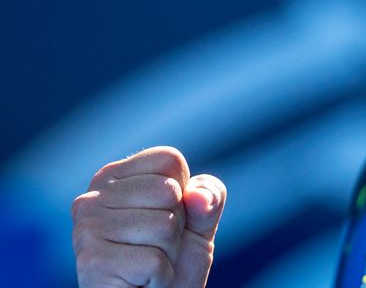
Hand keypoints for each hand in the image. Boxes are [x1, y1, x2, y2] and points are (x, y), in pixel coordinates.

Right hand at [72, 146, 225, 287]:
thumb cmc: (172, 264)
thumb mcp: (200, 224)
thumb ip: (209, 198)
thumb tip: (198, 195)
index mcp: (113, 177)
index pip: (168, 159)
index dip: (183, 194)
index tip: (162, 218)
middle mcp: (91, 198)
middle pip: (168, 191)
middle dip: (176, 227)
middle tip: (154, 248)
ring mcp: (87, 230)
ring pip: (164, 226)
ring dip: (168, 255)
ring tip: (145, 266)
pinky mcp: (92, 263)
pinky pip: (155, 261)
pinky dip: (160, 277)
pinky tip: (139, 283)